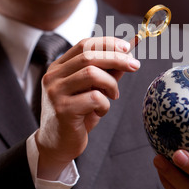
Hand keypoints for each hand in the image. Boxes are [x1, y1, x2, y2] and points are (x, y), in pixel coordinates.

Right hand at [35, 37, 139, 179]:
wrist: (58, 145)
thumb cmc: (77, 114)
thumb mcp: (92, 89)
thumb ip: (107, 72)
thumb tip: (128, 54)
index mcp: (58, 67)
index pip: (84, 44)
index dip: (108, 43)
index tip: (127, 48)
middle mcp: (53, 76)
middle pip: (89, 56)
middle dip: (117, 58)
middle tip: (135, 65)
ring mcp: (55, 92)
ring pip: (91, 73)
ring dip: (111, 84)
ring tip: (113, 96)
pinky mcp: (63, 110)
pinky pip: (94, 98)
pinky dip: (105, 104)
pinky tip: (100, 112)